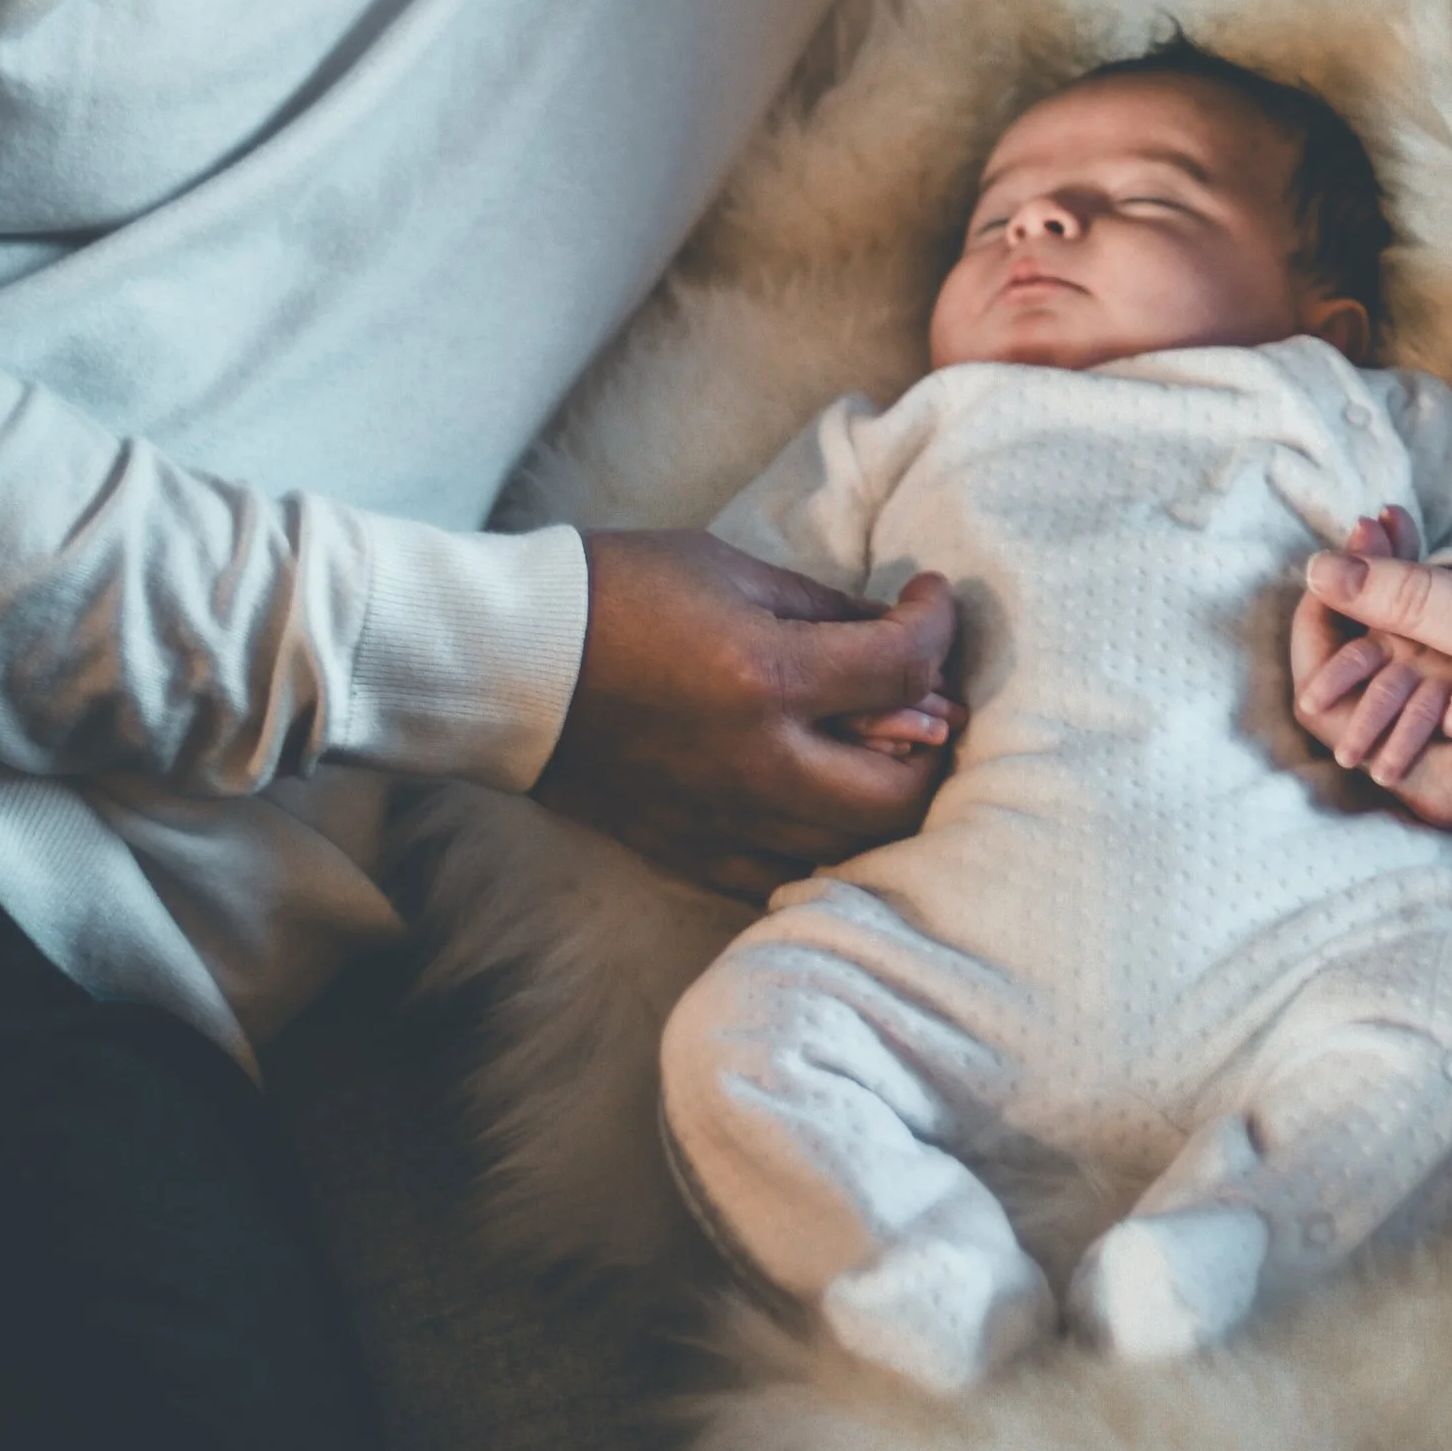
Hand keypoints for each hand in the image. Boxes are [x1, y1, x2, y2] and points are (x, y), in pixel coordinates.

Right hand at [535, 530, 960, 900]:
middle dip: (939, 743)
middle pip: (904, 793)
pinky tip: (825, 800)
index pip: (903, 669)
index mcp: (768, 679)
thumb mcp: (730, 570)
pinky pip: (789, 879)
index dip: (937, 623)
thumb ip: (824, 609)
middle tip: (927, 694)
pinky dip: (828, 845)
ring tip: (885, 746)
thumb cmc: (615, 593)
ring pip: (855, 848)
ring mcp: (727, 823)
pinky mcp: (694, 854)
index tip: (928, 597)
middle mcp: (760, 766)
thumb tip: (897, 632)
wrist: (512, 664)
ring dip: (890, 798)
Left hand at [1290, 546, 1451, 829]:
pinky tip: (1423, 557)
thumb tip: (1320, 571)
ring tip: (1395, 525)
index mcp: (1434, 787)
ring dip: (1388, 595)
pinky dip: (1423, 618)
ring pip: (1390, 669)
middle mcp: (1438, 790)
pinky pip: (1428, 675)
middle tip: (1378, 523)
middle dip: (1358, 594)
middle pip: (1354, 682)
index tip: (1342, 552)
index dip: (1324, 622)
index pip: (1324, 704)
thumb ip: (1412, 600)